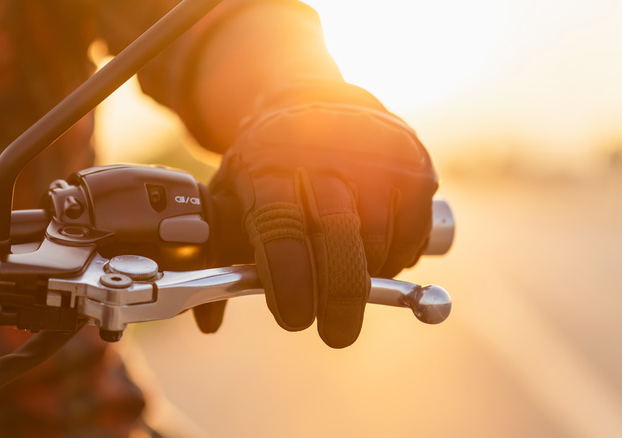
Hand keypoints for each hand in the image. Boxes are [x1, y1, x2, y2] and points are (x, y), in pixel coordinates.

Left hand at [197, 83, 437, 347]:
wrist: (312, 98)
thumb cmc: (265, 163)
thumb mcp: (229, 195)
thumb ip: (217, 255)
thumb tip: (208, 322)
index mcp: (269, 166)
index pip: (282, 230)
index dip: (290, 281)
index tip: (295, 319)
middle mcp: (324, 156)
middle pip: (338, 236)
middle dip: (339, 296)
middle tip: (336, 333)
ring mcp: (373, 155)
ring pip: (379, 240)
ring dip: (366, 276)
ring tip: (347, 277)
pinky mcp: (412, 161)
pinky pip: (413, 232)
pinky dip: (397, 257)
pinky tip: (374, 252)